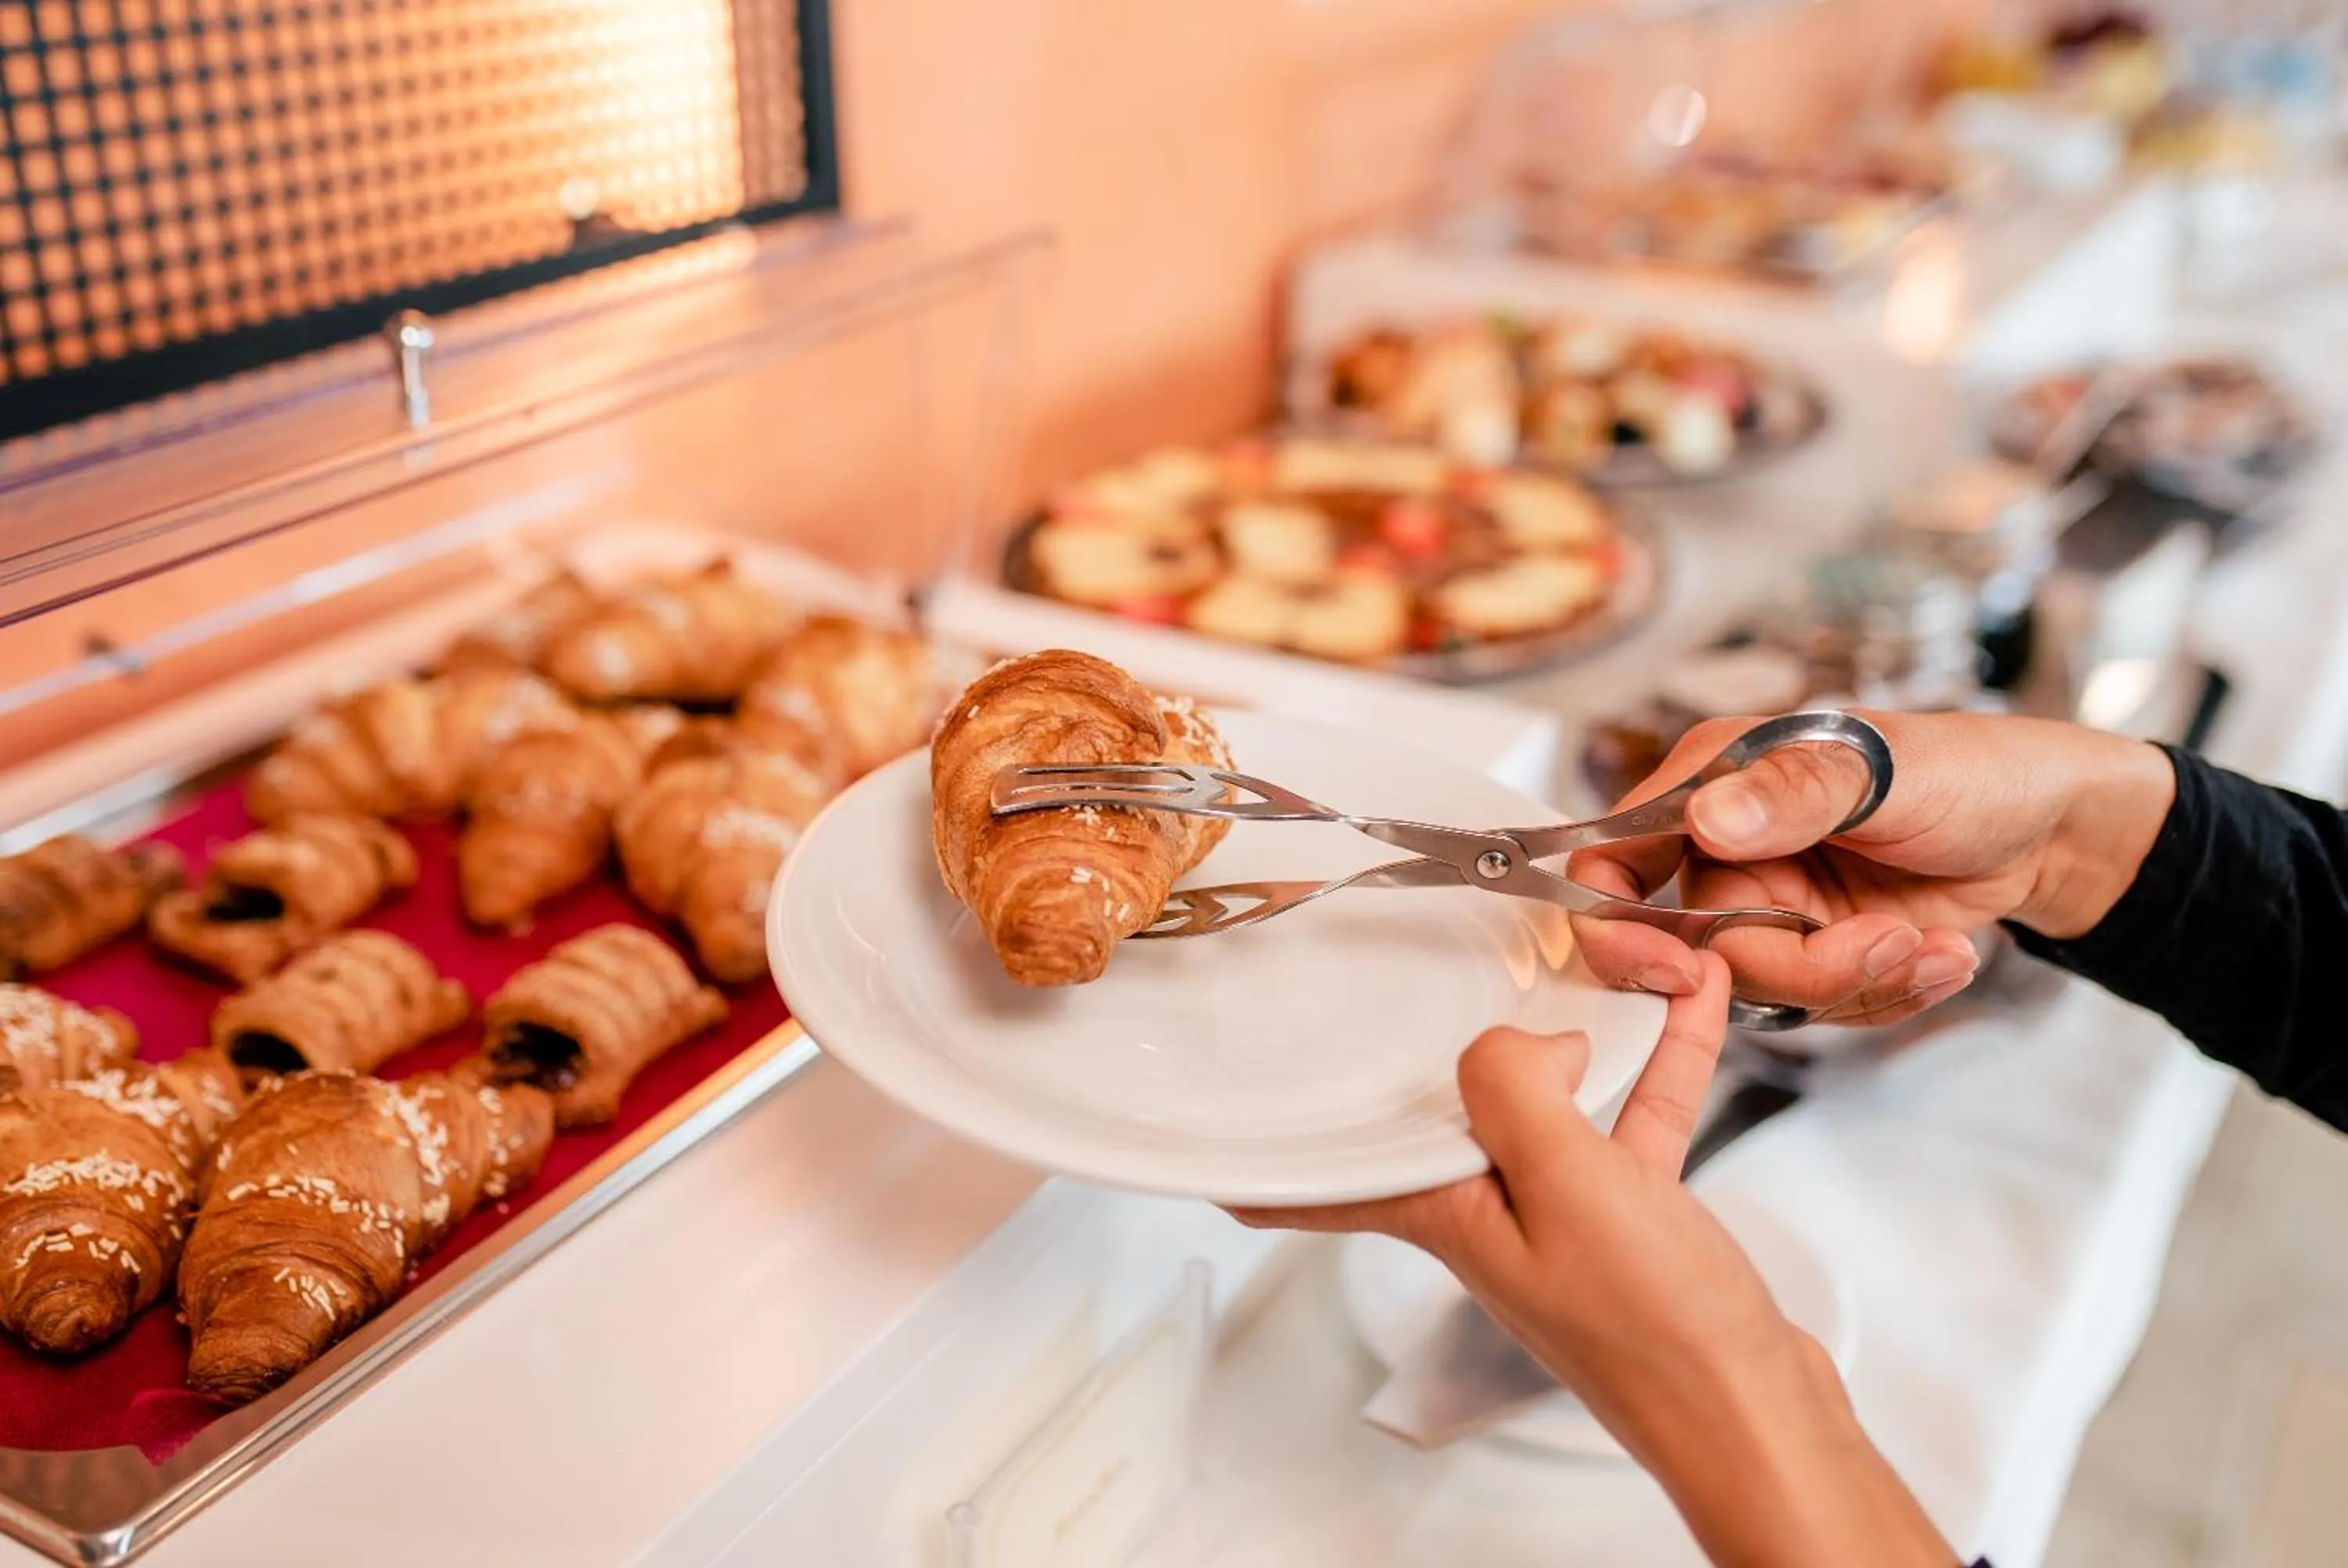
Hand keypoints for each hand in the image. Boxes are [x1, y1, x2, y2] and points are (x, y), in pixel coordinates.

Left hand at [1234, 959, 1954, 1567]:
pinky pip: (1635, 1116)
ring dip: (1585, 1029)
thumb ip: (1516, 1092)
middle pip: (1453, 1114)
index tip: (1216, 1154)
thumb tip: (1521, 1041)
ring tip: (1607, 957)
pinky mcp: (1636, 1218)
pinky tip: (1685, 1006)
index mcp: (1452, 1214)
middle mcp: (1498, 1214)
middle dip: (1458, 1044)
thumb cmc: (1658, 1336)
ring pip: (1556, 1099)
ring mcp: (1568, 1217)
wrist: (1755, 1416)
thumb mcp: (1567, 1186)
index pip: (1329, 1186)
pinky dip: (1658, 1060)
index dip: (1270, 1167)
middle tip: (1448, 974)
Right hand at [1570, 709, 2177, 1025]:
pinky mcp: (1818, 955)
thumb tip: (1708, 819)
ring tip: (1935, 948)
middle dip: (1802, 968)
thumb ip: (1794, 794)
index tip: (1678, 969)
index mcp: (1713, 786)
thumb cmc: (1971, 769)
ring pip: (1767, 994)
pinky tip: (1944, 956)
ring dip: (1861, 984)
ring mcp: (1772, 909)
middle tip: (1883, 944)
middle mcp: (1727, 851)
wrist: (2052, 828)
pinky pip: (1822, 1011)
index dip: (1617, 925)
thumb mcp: (1887, 770)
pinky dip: (1890, 996)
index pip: (1611, 859)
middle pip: (1702, 954)